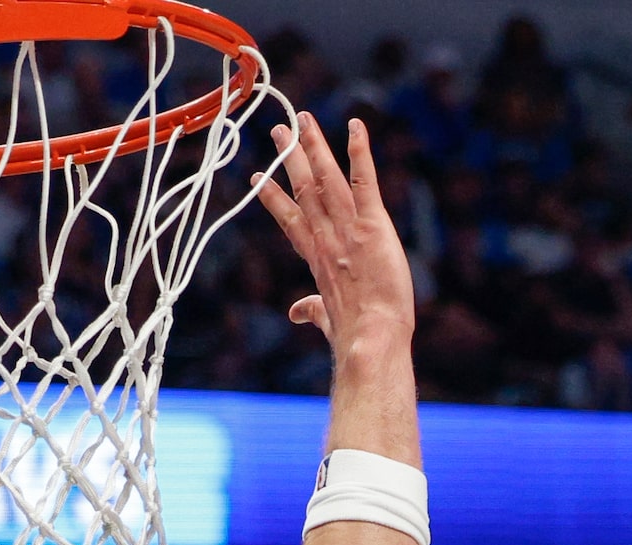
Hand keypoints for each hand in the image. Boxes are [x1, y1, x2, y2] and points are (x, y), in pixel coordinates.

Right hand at [254, 115, 415, 354]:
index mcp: (317, 258)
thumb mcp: (328, 318)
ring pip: (328, 178)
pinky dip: (360, 153)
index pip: (291, 220)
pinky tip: (355, 126)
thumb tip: (295, 314)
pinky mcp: (372, 225)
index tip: (259, 178)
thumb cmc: (355, 333)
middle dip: (291, 157)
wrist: (372, 337)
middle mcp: (327, 237)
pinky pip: (365, 181)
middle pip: (304, 189)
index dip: (275, 198)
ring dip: (315, 145)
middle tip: (279, 129)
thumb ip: (312, 310)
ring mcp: (348, 229)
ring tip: (304, 119)